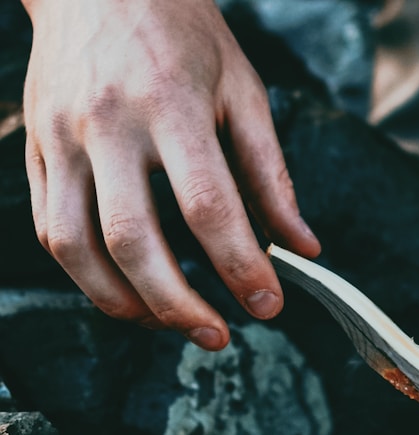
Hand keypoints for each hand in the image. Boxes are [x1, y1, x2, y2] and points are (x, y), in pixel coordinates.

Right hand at [21, 0, 320, 349]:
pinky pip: (49, 229)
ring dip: (125, 302)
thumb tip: (304, 246)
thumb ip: (272, 174)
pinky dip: (87, 276)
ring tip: (171, 324)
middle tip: (219, 335)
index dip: (240, 267)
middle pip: (135, 239)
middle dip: (180, 304)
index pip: (209, 207)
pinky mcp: (32, 148)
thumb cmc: (181, 33)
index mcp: (173, 105)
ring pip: (77, 246)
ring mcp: (60, 138)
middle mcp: (108, 124)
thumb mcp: (244, 89)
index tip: (268, 305)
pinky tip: (127, 292)